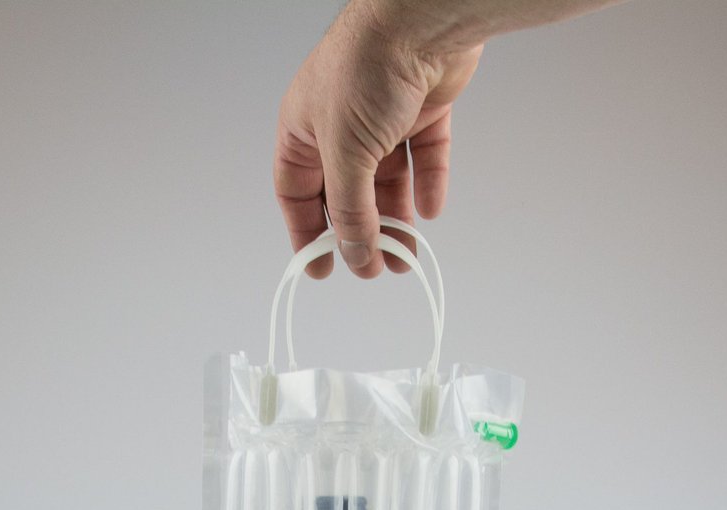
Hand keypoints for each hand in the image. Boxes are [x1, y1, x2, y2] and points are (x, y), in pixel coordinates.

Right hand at [274, 1, 481, 277]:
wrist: (421, 20)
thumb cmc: (365, 68)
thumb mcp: (346, 155)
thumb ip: (351, 211)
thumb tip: (355, 254)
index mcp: (304, 129)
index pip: (297, 194)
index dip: (307, 234)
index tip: (321, 268)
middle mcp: (339, 125)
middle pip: (346, 194)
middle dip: (360, 234)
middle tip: (372, 267)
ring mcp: (382, 118)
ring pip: (387, 182)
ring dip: (396, 220)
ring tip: (405, 255)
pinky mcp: (422, 110)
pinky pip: (424, 158)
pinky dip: (427, 185)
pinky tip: (429, 212)